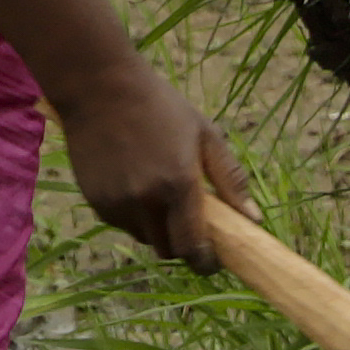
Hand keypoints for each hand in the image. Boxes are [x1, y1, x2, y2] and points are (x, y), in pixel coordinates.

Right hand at [59, 62, 245, 269]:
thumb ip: (230, 179)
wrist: (100, 87)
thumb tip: (253, 219)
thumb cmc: (160, 106)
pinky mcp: (96, 201)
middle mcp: (146, 200)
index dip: (205, 261)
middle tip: (189, 225)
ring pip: (145, 238)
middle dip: (182, 246)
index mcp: (178, 184)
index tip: (212, 260)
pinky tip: (133, 183)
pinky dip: (133, 215)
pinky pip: (122, 223)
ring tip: (158, 194)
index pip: (193, 248)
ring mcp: (118, 203)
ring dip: (156, 229)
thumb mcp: (205, 134)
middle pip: (169, 251)